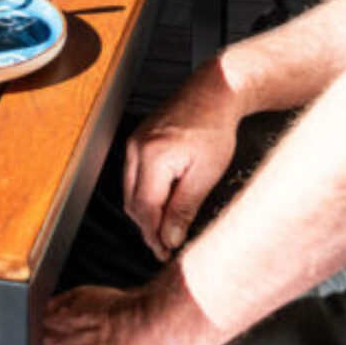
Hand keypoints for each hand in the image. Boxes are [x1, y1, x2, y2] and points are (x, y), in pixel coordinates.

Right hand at [123, 72, 241, 258]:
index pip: (145, 209)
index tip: (166, 252)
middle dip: (147, 228)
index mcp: (154, 156)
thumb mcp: (207, 173)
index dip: (154, 236)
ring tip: (167, 228)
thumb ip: (184, 207)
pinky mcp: (137, 141)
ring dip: (145, 213)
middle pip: (132, 203)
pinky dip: (145, 194)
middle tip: (167, 246)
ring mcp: (133, 143)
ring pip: (130, 192)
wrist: (213, 92)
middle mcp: (136, 149)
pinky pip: (133, 176)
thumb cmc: (215, 127)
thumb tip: (171, 237)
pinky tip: (162, 203)